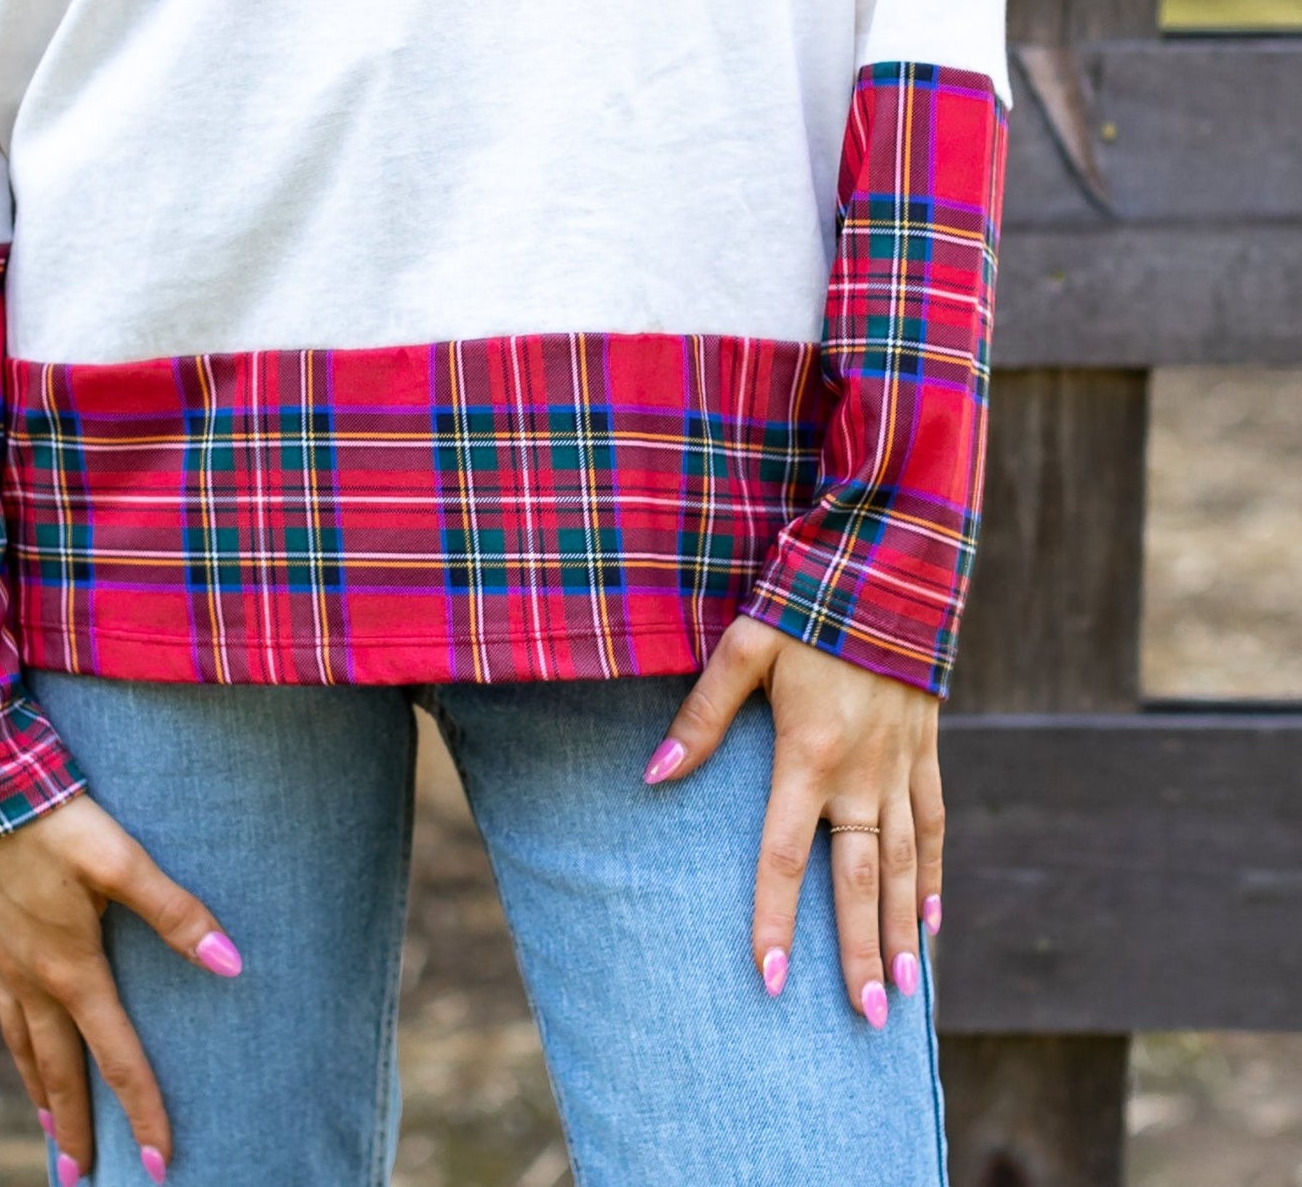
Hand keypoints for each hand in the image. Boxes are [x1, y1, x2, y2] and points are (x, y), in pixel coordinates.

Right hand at [0, 789, 240, 1178]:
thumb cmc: (50, 820)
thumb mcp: (119, 858)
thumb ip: (174, 911)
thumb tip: (230, 963)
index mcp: (71, 970)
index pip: (116, 1058)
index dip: (142, 1111)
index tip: (158, 1163)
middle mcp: (31, 979)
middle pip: (58, 1069)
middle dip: (74, 1126)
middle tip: (80, 1176)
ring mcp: (0, 962)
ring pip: (21, 1043)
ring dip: (39, 1087)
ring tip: (48, 1121)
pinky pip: (0, 1006)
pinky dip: (13, 1036)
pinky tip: (18, 1030)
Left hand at [643, 617, 941, 1023]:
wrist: (887, 567)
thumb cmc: (804, 604)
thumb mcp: (743, 647)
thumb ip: (702, 716)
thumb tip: (654, 774)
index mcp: (808, 754)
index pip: (784, 858)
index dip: (774, 921)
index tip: (768, 980)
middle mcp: (860, 773)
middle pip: (857, 880)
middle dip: (860, 953)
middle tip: (865, 1019)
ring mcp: (899, 765)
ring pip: (901, 864)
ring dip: (902, 930)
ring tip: (904, 994)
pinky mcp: (925, 750)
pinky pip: (932, 824)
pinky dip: (932, 874)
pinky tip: (931, 920)